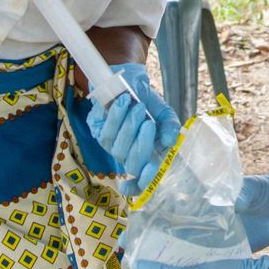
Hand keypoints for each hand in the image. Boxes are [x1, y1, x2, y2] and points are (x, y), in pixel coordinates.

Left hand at [86, 64, 180, 194]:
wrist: (131, 83)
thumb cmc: (150, 104)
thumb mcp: (165, 115)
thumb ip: (171, 127)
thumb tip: (170, 141)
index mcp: (148, 157)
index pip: (141, 183)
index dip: (142, 184)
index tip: (149, 172)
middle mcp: (129, 156)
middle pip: (132, 164)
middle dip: (141, 145)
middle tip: (149, 124)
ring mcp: (112, 147)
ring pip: (118, 149)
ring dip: (129, 128)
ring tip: (139, 107)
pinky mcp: (98, 133)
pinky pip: (105, 133)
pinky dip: (116, 118)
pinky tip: (123, 102)